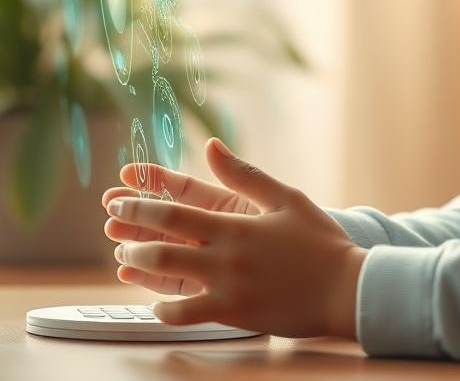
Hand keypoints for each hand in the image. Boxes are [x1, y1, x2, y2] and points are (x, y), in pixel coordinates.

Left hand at [101, 137, 365, 338]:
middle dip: (131, 234)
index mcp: (235, 224)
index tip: (118, 199)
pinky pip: (186, 314)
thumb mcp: (287, 198)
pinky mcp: (233, 314)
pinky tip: (157, 304)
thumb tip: (212, 145)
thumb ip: (245, 174)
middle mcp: (224, 256)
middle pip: (161, 245)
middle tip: (113, 227)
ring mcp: (226, 287)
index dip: (139, 205)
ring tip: (126, 260)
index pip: (173, 212)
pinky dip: (165, 310)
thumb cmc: (320, 242)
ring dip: (140, 268)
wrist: (346, 288)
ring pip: (168, 279)